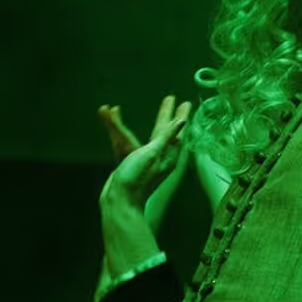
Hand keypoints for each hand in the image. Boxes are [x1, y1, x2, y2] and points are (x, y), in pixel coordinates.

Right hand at [97, 94, 190, 217]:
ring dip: (131, 122)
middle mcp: (158, 157)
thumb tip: (181, 122)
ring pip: (142, 135)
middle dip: (165, 115)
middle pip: (163, 131)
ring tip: (121, 109)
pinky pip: (126, 143)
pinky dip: (120, 132)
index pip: (177, 131)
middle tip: (170, 100)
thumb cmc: (137, 179)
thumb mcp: (152, 154)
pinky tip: (116, 128)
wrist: (119, 201)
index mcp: (167, 154)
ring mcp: (144, 161)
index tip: (185, 103)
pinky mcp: (130, 164)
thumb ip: (166, 137)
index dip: (181, 116)